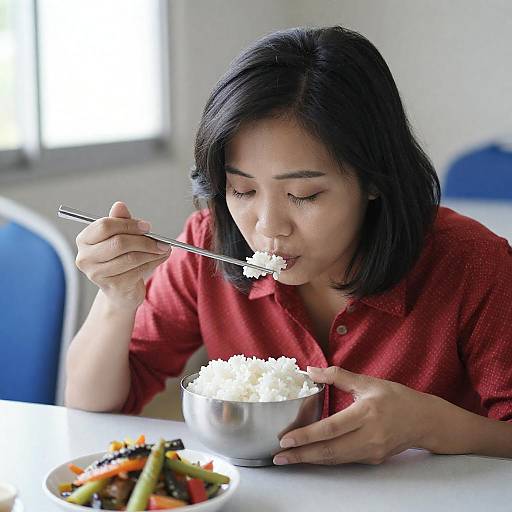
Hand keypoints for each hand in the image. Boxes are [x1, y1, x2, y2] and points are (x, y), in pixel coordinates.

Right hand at [75, 201, 170, 308]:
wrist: (119, 290)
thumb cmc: (119, 259)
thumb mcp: (119, 237)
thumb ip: (120, 221)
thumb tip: (119, 205)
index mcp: (84, 240)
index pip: (105, 226)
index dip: (129, 225)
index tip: (147, 226)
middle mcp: (85, 257)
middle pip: (119, 243)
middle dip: (144, 240)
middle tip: (161, 240)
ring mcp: (97, 274)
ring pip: (131, 258)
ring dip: (152, 252)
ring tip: (164, 248)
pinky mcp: (113, 286)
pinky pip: (138, 270)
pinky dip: (153, 263)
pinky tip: (160, 258)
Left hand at [274, 366, 431, 465]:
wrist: (425, 420)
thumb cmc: (396, 398)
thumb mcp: (368, 382)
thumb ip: (337, 376)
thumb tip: (311, 370)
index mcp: (366, 413)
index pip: (331, 428)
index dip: (307, 435)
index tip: (285, 439)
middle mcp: (369, 436)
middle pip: (330, 450)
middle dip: (302, 455)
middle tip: (279, 456)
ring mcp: (372, 450)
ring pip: (335, 459)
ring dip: (310, 460)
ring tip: (288, 459)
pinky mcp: (373, 459)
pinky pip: (344, 460)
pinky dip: (325, 459)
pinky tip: (310, 456)